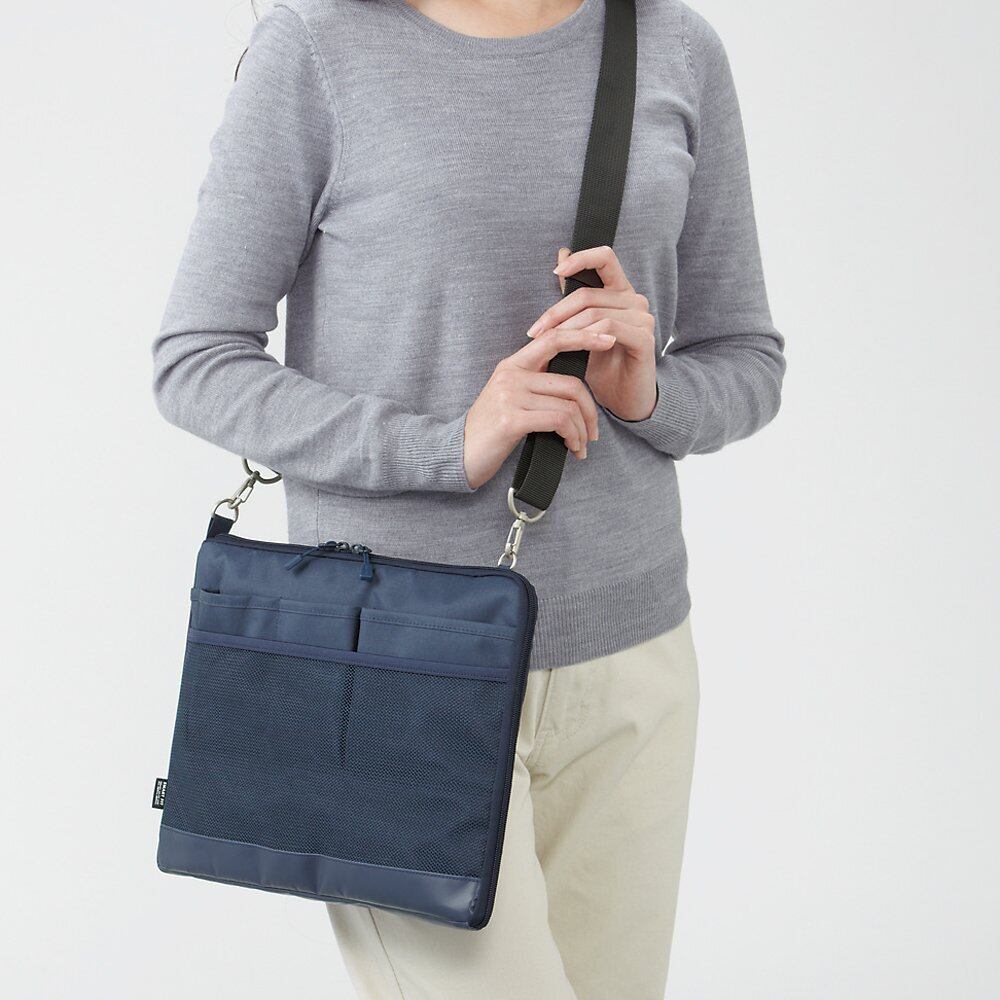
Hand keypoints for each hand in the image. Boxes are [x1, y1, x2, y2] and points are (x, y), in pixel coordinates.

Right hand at [464, 327, 617, 489]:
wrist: (459, 453)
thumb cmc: (491, 430)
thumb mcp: (511, 399)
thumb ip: (536, 385)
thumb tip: (575, 387)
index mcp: (512, 365)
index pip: (554, 339)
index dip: (584, 336)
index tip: (608, 339)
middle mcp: (511, 375)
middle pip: (570, 383)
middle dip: (590, 410)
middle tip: (593, 432)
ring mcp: (510, 396)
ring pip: (568, 406)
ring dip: (581, 430)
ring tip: (580, 445)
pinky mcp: (512, 420)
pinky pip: (558, 421)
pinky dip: (572, 437)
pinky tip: (571, 448)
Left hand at [526, 246, 656, 421]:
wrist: (624, 400)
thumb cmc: (602, 366)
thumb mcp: (581, 329)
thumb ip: (574, 296)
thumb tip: (561, 255)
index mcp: (620, 292)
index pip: (605, 257)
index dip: (580, 259)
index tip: (555, 272)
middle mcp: (635, 301)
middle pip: (588, 294)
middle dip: (556, 313)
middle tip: (535, 331)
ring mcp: (643, 319)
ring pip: (596, 311)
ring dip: (567, 328)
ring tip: (548, 344)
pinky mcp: (645, 339)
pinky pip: (610, 328)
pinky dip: (587, 337)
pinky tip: (574, 349)